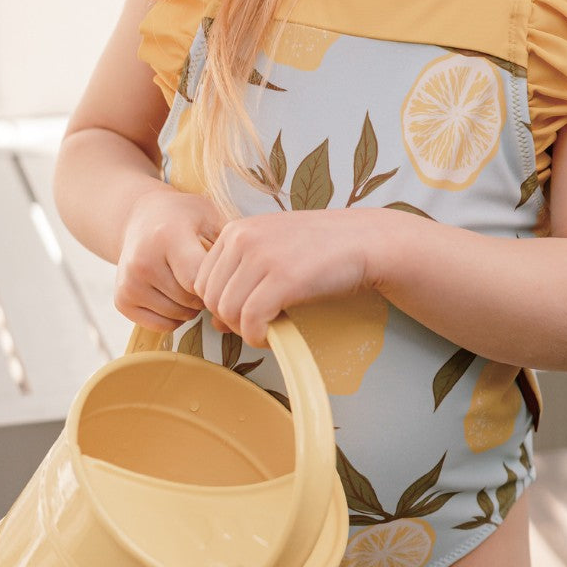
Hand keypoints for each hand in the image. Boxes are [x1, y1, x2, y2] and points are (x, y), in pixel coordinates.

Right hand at [115, 186, 226, 330]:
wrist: (140, 218)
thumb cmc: (184, 217)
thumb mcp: (210, 216)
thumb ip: (229, 244)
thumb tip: (253, 277)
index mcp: (167, 237)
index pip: (199, 280)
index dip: (218, 282)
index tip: (225, 273)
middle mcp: (143, 261)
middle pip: (190, 299)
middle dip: (207, 294)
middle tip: (210, 278)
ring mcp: (129, 283)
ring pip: (177, 315)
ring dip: (193, 307)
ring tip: (192, 283)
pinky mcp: (121, 300)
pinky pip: (161, 326)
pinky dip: (175, 317)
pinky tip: (177, 295)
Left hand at [189, 208, 379, 345]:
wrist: (365, 241)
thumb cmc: (322, 248)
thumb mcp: (273, 252)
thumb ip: (241, 278)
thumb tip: (217, 321)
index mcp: (236, 229)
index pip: (201, 280)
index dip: (220, 304)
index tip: (245, 311)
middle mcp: (243, 238)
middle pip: (210, 298)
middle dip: (230, 320)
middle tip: (258, 324)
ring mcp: (262, 257)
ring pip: (227, 312)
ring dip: (245, 330)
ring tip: (268, 328)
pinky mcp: (283, 279)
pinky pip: (251, 321)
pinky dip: (258, 337)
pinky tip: (273, 335)